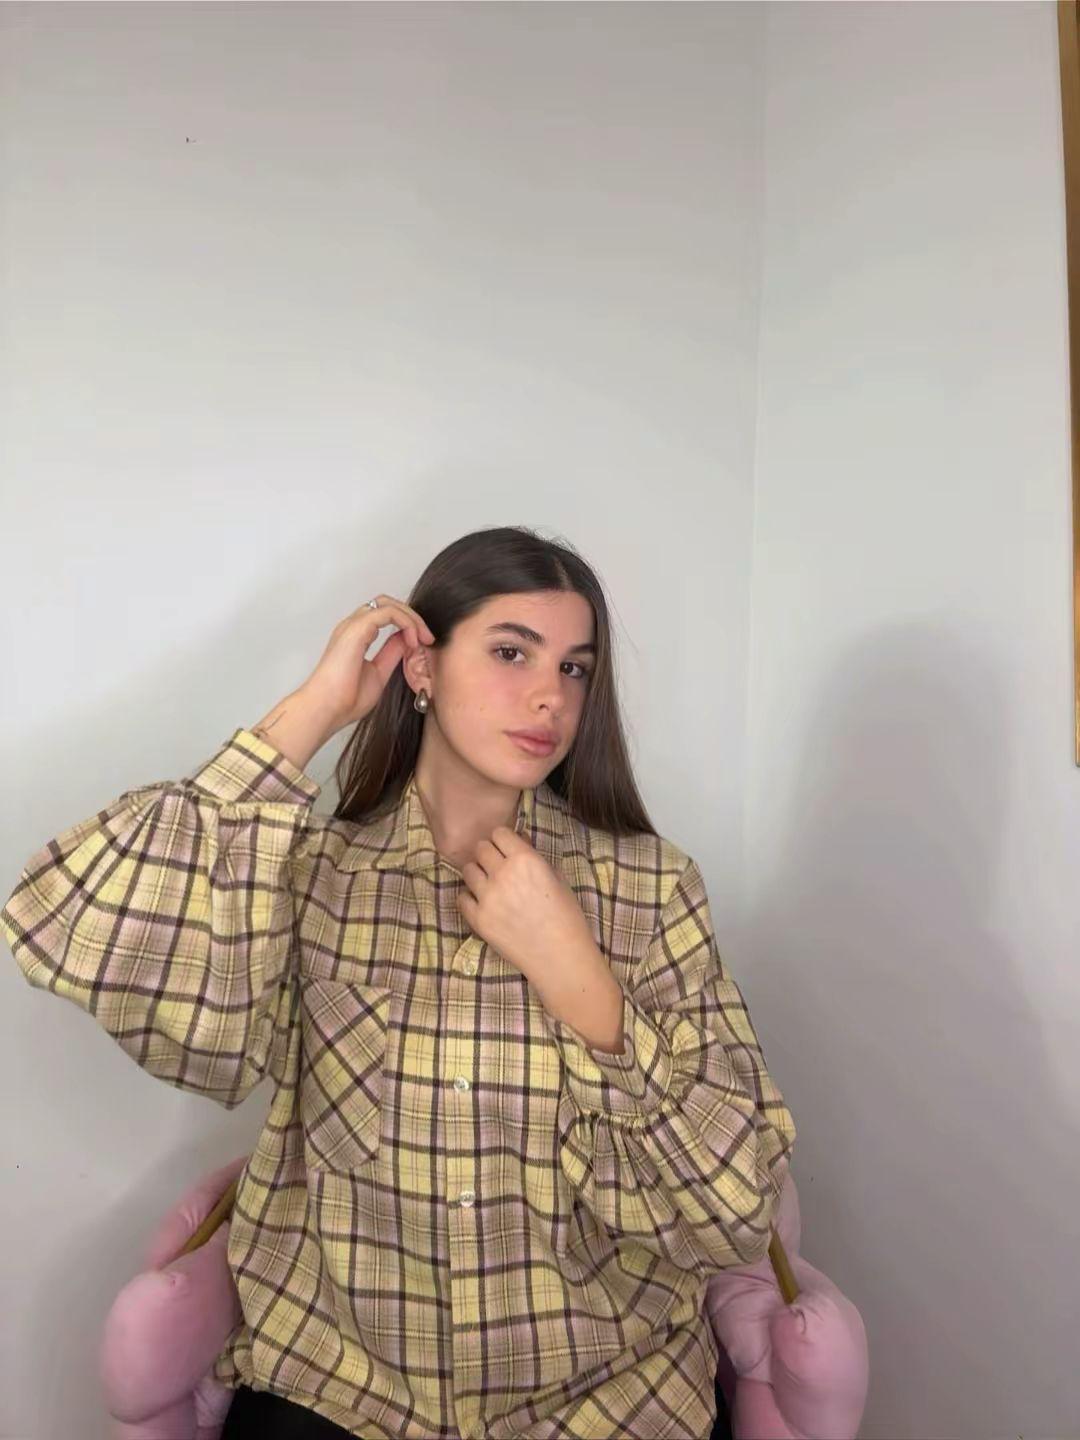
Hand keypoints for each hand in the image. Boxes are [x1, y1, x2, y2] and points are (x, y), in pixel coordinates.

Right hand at [300, 594, 435, 730]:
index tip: (423, 644)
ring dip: (411, 618)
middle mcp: (353, 627)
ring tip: (423, 638)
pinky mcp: (357, 629)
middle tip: (427, 637)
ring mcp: (353, 626)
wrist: (326, 709)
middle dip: (412, 616)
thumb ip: (391, 654)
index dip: (408, 624)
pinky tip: (413, 641)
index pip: (385, 616)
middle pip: (387, 604)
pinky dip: (406, 622)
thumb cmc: (345, 700)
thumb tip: (406, 641)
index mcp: (356, 636)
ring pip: (389, 604)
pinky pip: (389, 612)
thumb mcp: (379, 673)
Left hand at [456, 826, 596, 976]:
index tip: (507, 849)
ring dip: (478, 874)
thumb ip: (534, 856)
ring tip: (490, 886)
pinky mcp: (478, 919)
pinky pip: (461, 897)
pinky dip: (470, 898)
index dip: (503, 840)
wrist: (560, 955)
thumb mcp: (557, 878)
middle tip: (497, 867)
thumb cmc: (566, 915)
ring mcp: (487, 897)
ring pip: (468, 870)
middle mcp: (503, 874)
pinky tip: (483, 904)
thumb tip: (518, 840)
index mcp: (526, 860)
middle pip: (481, 848)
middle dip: (489, 855)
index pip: (499, 833)